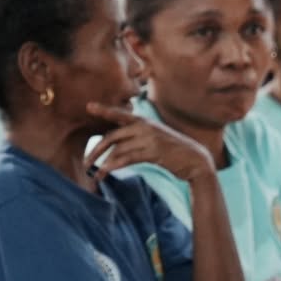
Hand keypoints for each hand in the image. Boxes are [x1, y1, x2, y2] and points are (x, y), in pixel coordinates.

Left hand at [83, 103, 214, 183]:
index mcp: (143, 121)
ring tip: (94, 174)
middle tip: (85, 161)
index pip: (119, 114)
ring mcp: (149, 138)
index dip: (103, 110)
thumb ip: (136, 137)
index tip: (88, 106)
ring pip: (119, 149)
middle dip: (97, 150)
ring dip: (104, 163)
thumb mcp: (154, 138)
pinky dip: (114, 166)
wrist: (195, 159)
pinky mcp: (154, 151)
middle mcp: (144, 126)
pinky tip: (105, 172)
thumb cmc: (171, 150)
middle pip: (113, 136)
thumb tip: (114, 146)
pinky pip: (128, 158)